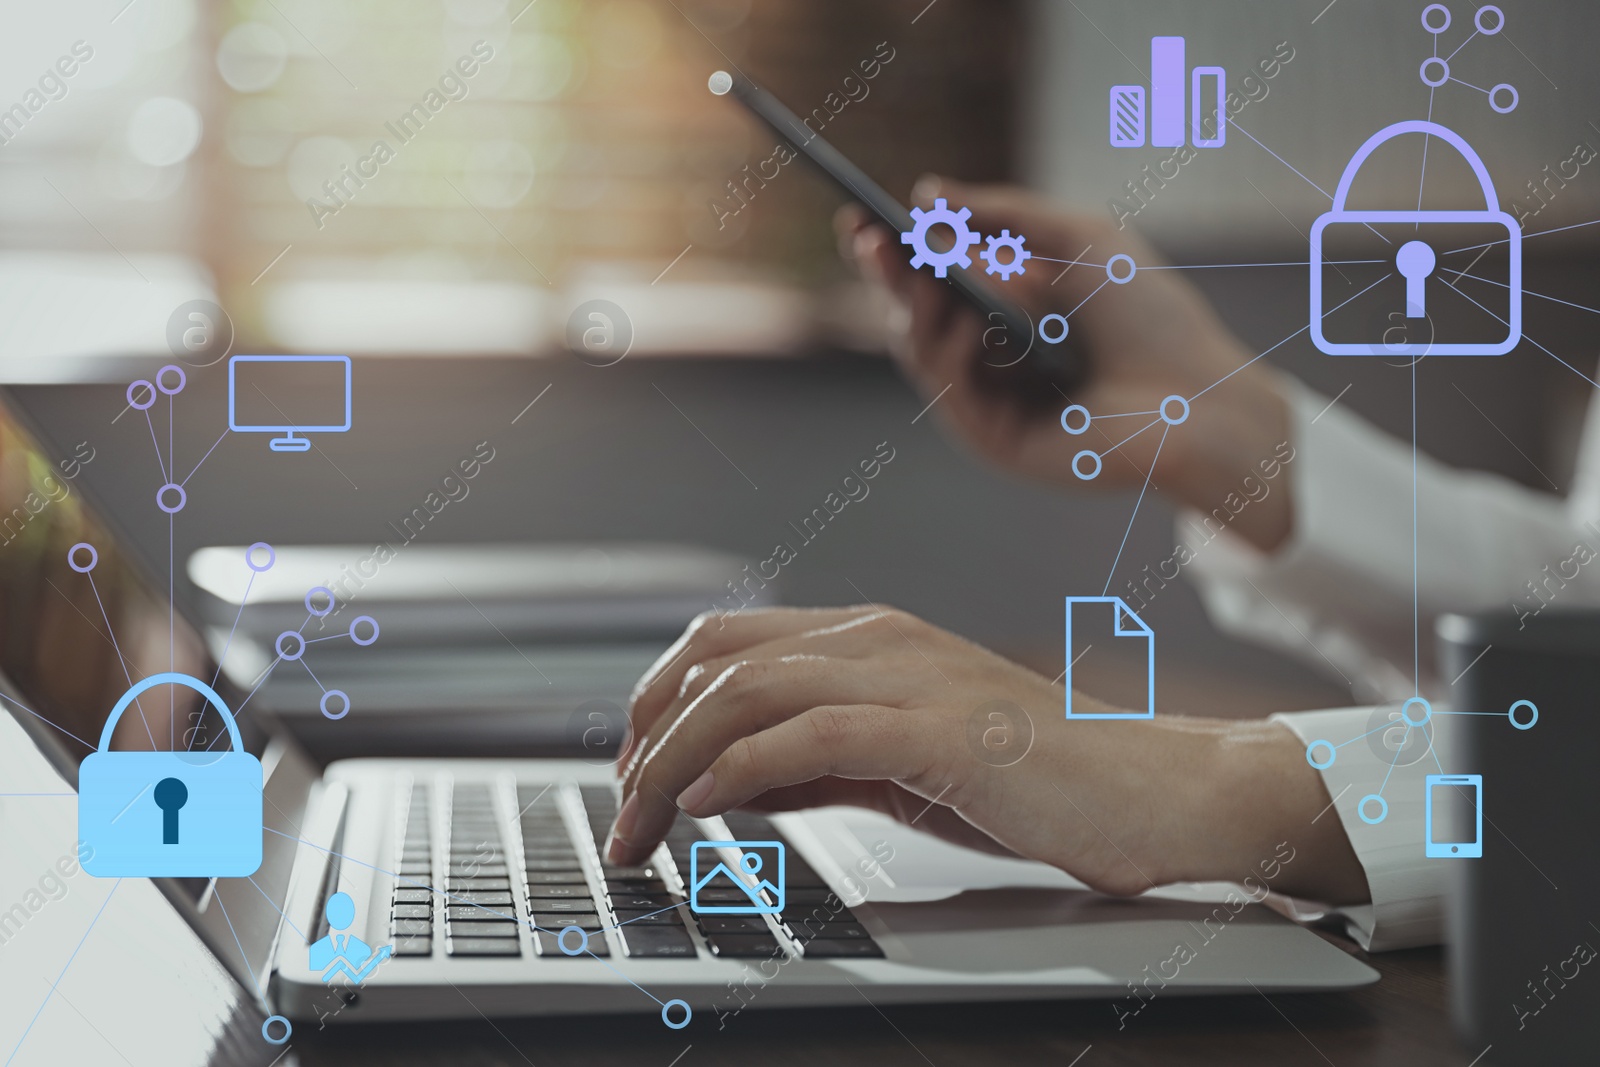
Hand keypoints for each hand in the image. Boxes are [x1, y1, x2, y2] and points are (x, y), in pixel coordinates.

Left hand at [609, 606, 1367, 902]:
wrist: (1152, 792)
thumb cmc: (1035, 780)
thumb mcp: (896, 767)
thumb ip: (812, 765)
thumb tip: (720, 783)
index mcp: (869, 637)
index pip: (725, 643)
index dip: (657, 702)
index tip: (631, 772)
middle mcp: (881, 639)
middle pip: (717, 661)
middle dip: (646, 737)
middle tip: (620, 814)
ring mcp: (911, 677)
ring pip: (750, 693)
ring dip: (675, 762)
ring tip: (643, 822)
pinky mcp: (942, 730)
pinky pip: (815, 735)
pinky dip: (745, 768)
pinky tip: (708, 805)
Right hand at [840, 177, 1293, 551]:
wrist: (1197, 394)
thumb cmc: (1149, 316)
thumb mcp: (1076, 239)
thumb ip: (1003, 214)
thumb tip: (925, 191)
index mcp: (1007, 309)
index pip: (933, 277)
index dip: (895, 249)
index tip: (860, 212)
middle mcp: (990, 356)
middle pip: (915, 314)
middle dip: (888, 275)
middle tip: (866, 237)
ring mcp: (989, 402)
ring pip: (923, 352)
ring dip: (915, 308)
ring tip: (917, 272)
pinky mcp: (996, 442)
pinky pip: (951, 394)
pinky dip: (952, 356)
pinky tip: (965, 324)